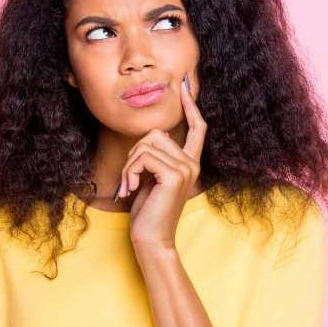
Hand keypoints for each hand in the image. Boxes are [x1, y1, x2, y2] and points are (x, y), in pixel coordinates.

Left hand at [118, 74, 206, 246]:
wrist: (152, 239)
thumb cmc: (148, 212)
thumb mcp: (151, 179)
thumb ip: (156, 158)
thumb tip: (151, 136)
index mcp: (190, 164)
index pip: (198, 128)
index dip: (191, 107)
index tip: (184, 87)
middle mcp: (192, 164)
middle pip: (158, 133)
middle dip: (135, 152)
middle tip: (130, 178)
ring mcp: (186, 169)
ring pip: (147, 144)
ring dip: (130, 164)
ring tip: (130, 185)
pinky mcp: (174, 176)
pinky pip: (144, 157)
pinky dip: (130, 171)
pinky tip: (130, 188)